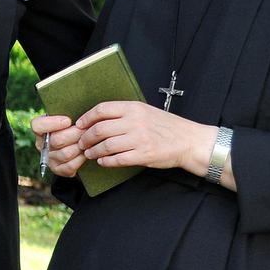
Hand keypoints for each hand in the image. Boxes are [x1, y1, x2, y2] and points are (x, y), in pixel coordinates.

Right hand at [32, 114, 85, 178]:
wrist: (76, 145)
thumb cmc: (72, 127)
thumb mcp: (67, 117)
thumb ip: (68, 112)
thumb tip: (77, 104)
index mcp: (40, 130)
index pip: (37, 125)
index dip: (52, 123)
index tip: (68, 120)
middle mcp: (41, 145)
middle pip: (56, 140)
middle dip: (75, 134)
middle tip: (88, 129)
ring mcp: (49, 159)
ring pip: (65, 153)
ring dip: (80, 146)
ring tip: (90, 140)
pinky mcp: (58, 170)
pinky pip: (70, 166)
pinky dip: (81, 159)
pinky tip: (87, 152)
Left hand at [76, 101, 215, 174]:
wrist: (190, 141)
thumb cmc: (166, 126)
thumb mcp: (145, 111)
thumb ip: (124, 113)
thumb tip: (98, 119)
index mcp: (134, 108)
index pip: (101, 109)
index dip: (86, 118)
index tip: (79, 125)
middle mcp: (135, 121)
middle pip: (99, 129)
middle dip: (85, 138)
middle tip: (81, 143)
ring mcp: (139, 139)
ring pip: (106, 145)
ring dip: (94, 151)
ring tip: (90, 153)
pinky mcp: (144, 155)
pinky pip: (118, 159)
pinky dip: (106, 161)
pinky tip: (103, 162)